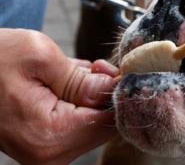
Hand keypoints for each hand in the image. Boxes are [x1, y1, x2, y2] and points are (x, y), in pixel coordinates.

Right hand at [0, 29, 117, 164]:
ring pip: (92, 123)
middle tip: (93, 67)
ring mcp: (46, 153)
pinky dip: (79, 103)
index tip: (108, 69)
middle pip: (102, 124)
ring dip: (90, 96)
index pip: (108, 120)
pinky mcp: (44, 145)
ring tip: (72, 73)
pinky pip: (77, 124)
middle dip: (103, 93)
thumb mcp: (40, 56)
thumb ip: (83, 79)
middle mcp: (49, 154)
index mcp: (49, 136)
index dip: (116, 92)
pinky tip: (66, 83)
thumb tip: (113, 88)